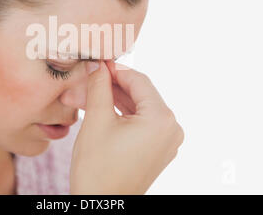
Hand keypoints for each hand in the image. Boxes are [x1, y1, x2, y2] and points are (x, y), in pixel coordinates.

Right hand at [70, 60, 184, 194]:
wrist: (100, 205)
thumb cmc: (98, 170)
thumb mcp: (96, 121)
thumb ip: (99, 87)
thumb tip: (99, 66)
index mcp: (161, 120)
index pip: (139, 81)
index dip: (116, 69)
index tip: (98, 62)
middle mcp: (171, 130)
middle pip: (140, 94)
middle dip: (113, 86)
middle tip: (91, 77)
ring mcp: (166, 142)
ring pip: (139, 108)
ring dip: (116, 100)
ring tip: (91, 93)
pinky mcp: (158, 150)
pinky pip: (141, 123)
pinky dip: (123, 114)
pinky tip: (103, 107)